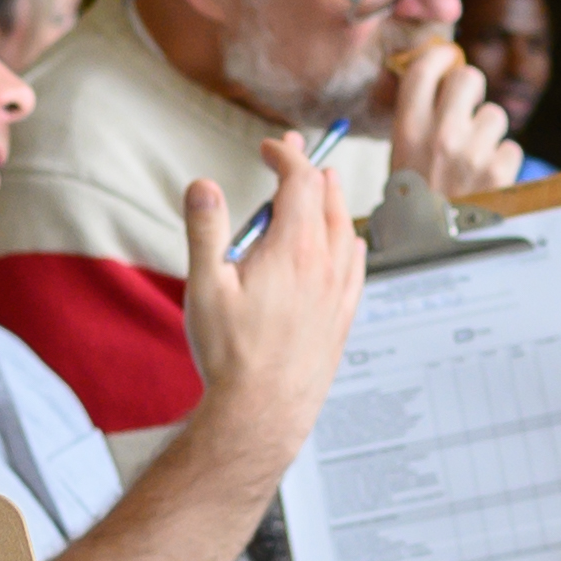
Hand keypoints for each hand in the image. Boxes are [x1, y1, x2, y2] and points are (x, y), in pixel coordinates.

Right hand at [178, 133, 369, 446]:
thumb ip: (205, 230)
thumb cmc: (231, 354)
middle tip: (293, 155)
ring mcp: (338, 292)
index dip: (286, 157)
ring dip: (333, 201)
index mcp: (292, 249)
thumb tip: (203, 186)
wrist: (263, 411)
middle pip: (326, 200)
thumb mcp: (205, 286)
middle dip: (309, 170)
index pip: (300, 181)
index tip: (268, 149)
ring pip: (346, 230)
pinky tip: (350, 243)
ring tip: (325, 186)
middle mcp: (324, 265)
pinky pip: (356, 266)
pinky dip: (351, 241)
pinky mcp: (342, 317)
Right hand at [387, 41, 522, 197]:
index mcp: (409, 130)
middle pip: (469, 78)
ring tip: (473, 157)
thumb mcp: (400, 157)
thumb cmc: (415, 203)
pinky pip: (512, 147)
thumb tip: (437, 80)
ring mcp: (473, 153)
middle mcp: (441, 135)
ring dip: (488, 132)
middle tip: (466, 106)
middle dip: (472, 89)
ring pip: (495, 114)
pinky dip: (503, 160)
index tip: (446, 57)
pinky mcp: (500, 172)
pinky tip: (486, 178)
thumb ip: (416, 120)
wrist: (432, 252)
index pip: (424, 70)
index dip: (439, 55)